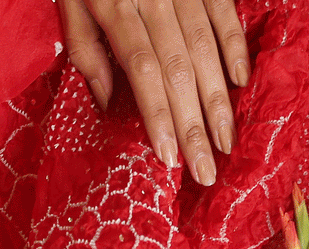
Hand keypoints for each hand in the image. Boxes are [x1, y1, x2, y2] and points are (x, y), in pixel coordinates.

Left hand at [59, 0, 250, 186]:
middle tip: (206, 171)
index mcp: (116, 7)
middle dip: (194, 124)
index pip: (144, 71)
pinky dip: (235, 45)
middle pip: (179, 68)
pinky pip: (223, 10)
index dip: (159, 116)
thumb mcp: (68, 4)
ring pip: (205, 46)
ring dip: (218, 98)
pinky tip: (240, 82)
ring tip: (225, 142)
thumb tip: (108, 103)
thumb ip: (86, 51)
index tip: (170, 158)